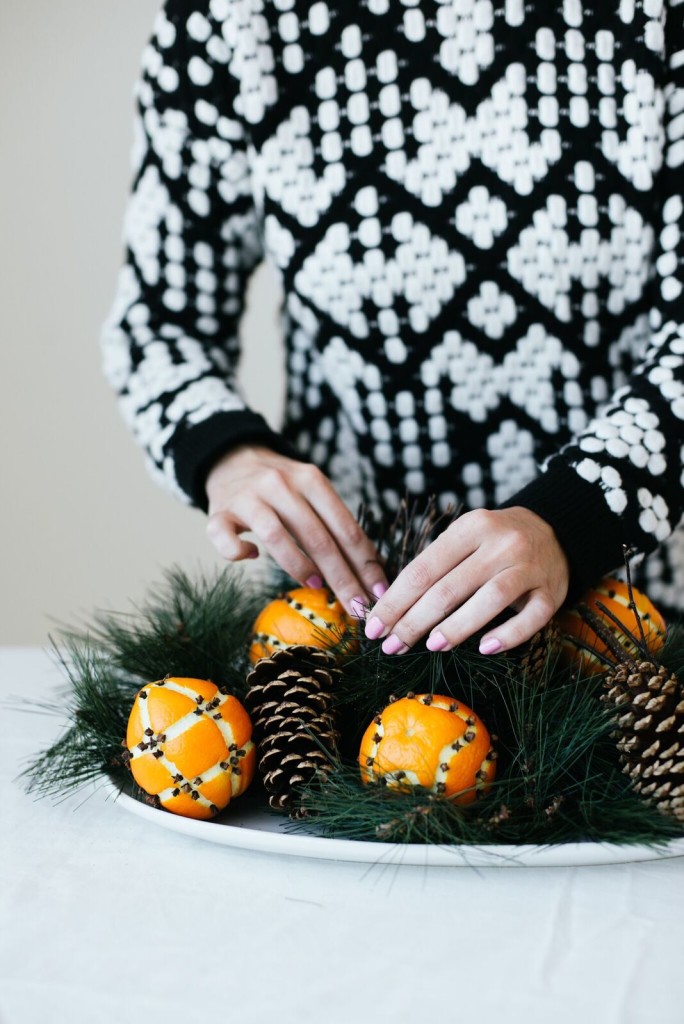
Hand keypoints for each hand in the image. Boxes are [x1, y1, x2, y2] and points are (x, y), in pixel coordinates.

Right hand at [205, 445, 387, 614]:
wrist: (232, 460)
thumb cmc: (281, 488)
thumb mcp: (311, 493)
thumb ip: (334, 523)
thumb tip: (369, 572)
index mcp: (311, 480)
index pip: (345, 527)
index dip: (365, 564)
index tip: (378, 592)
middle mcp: (280, 484)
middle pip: (317, 536)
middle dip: (342, 577)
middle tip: (356, 607)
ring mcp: (248, 497)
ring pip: (275, 535)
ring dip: (298, 565)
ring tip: (315, 585)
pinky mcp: (218, 511)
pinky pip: (224, 536)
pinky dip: (238, 551)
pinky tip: (251, 557)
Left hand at [363, 507, 568, 654]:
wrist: (554, 531)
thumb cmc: (493, 543)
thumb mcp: (463, 539)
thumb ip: (433, 567)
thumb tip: (389, 608)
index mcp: (471, 527)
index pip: (423, 569)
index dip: (395, 601)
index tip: (374, 628)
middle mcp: (501, 543)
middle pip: (449, 588)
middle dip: (414, 621)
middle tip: (392, 647)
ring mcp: (529, 567)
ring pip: (490, 599)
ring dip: (457, 627)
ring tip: (431, 646)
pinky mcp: (551, 592)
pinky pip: (531, 618)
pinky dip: (508, 635)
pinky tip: (485, 648)